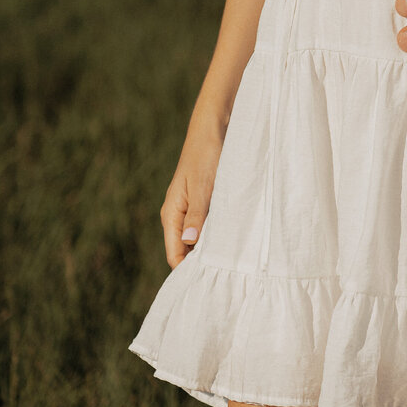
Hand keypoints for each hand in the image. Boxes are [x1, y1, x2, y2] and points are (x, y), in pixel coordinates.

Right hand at [159, 116, 224, 267]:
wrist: (214, 126)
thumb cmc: (206, 154)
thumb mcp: (203, 185)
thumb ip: (196, 215)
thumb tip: (189, 242)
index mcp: (171, 214)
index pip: (175, 254)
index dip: (188, 270)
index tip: (209, 280)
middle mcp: (179, 215)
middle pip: (187, 250)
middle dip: (203, 261)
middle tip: (226, 271)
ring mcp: (193, 208)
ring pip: (200, 238)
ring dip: (214, 245)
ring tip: (233, 256)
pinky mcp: (206, 201)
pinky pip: (210, 224)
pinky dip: (220, 230)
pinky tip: (236, 235)